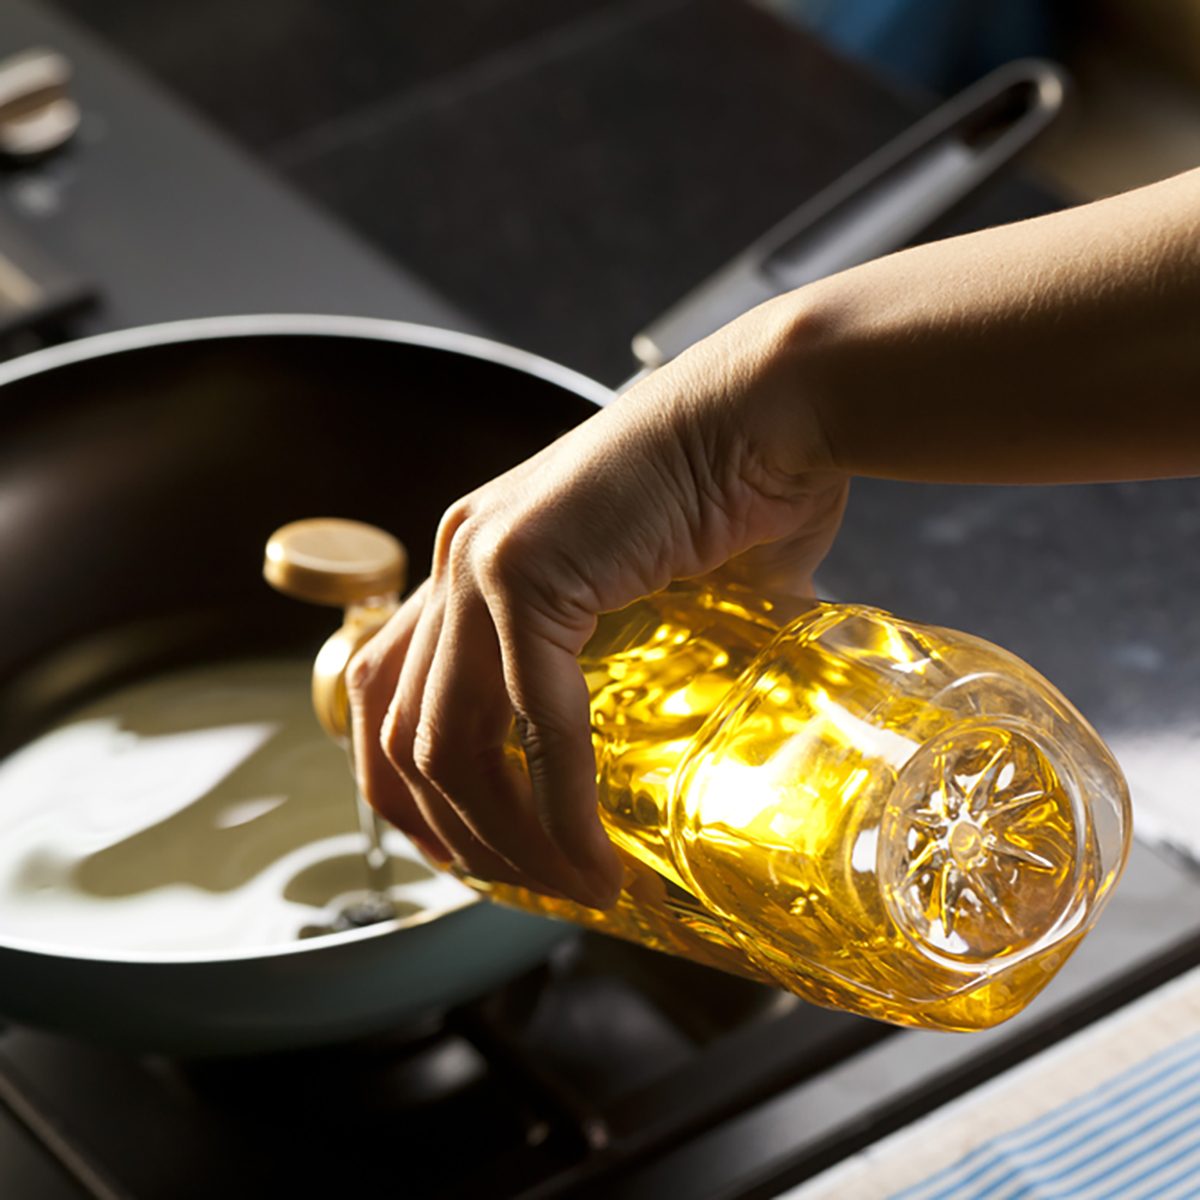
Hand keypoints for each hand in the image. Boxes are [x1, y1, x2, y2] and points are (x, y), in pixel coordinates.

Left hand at [347, 298, 846, 907]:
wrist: (776, 406)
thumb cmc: (735, 487)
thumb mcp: (657, 589)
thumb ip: (637, 658)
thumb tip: (680, 735)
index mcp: (476, 559)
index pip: (385, 689)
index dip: (407, 786)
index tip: (467, 850)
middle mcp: (458, 557)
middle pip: (396, 728)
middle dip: (448, 830)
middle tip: (517, 889)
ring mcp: (481, 559)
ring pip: (445, 741)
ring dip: (501, 836)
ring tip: (570, 885)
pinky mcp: (529, 569)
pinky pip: (533, 720)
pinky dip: (559, 805)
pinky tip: (595, 856)